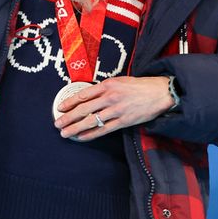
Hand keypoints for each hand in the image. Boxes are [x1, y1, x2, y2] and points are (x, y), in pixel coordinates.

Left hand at [54, 75, 173, 142]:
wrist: (159, 92)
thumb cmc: (139, 86)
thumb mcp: (119, 81)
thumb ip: (104, 88)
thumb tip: (88, 97)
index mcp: (107, 85)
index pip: (83, 94)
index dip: (69, 102)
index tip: (60, 107)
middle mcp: (110, 97)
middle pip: (83, 109)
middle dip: (68, 117)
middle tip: (58, 123)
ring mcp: (116, 110)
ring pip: (91, 121)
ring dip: (76, 128)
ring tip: (65, 132)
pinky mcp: (124, 121)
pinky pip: (104, 130)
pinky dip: (91, 134)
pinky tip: (82, 137)